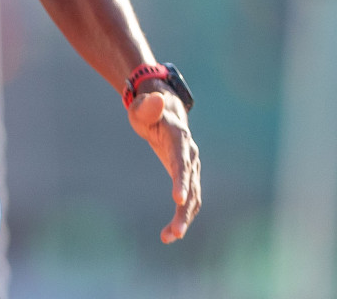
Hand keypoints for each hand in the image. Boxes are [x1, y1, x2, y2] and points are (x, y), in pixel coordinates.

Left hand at [127, 88, 201, 242]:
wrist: (162, 110)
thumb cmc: (147, 110)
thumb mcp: (142, 107)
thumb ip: (147, 106)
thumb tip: (156, 99)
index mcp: (179, 139)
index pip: (182, 162)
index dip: (181, 180)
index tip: (178, 199)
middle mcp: (190, 154)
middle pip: (192, 186)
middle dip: (184, 210)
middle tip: (175, 232)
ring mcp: (191, 166)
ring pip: (194, 198)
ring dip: (184, 219)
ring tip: (169, 237)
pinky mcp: (187, 176)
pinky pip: (189, 200)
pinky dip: (182, 217)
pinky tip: (169, 233)